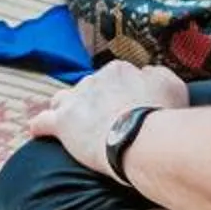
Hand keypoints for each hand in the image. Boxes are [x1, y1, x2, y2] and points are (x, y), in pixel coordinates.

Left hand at [28, 59, 191, 177]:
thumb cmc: (162, 115)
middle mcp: (94, 80)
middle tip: (103, 121)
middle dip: (92, 101)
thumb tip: (147, 75)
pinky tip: (38, 132)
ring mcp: (76, 100)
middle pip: (88, 88)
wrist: (142, 139)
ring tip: (71, 124)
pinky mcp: (62, 123)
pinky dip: (40, 127)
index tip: (124, 107)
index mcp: (119, 70)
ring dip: (66, 109)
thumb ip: (157, 76)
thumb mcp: (172, 86)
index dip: (118, 93)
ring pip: (63, 100)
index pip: (114, 77)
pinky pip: (43, 122)